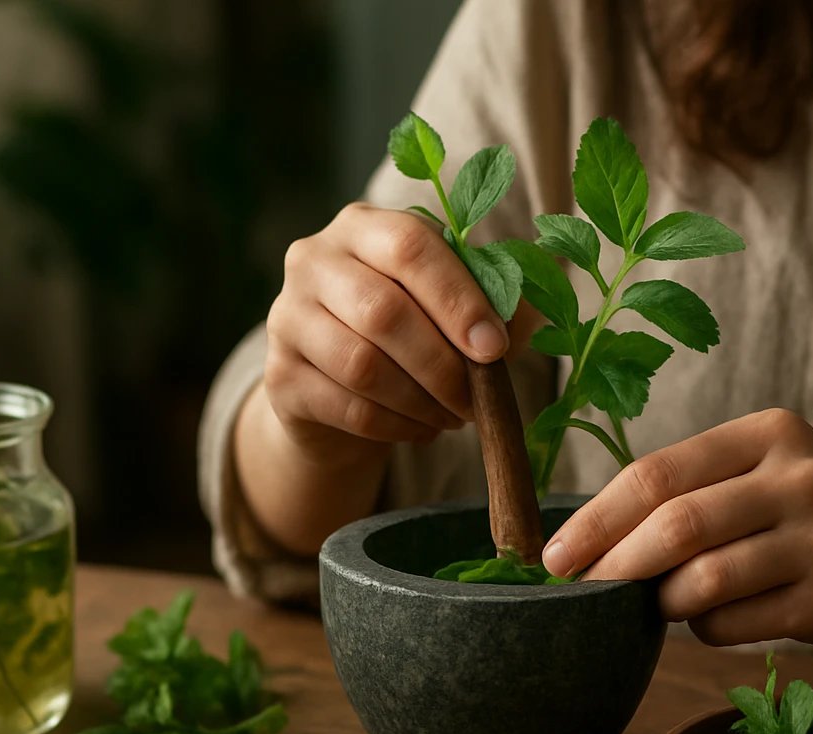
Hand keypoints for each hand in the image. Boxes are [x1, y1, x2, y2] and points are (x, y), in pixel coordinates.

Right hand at [263, 201, 511, 462]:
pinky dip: (396, 426)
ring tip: (454, 417)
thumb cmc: (415, 334)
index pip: (410, 246)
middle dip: (443, 365)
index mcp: (364, 226)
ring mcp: (287, 317)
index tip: (494, 349)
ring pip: (363, 366)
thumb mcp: (457, 307)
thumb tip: (532, 299)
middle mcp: (313, 260)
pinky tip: (420, 428)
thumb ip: (498, 296)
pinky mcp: (280, 376)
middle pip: (383, 311)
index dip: (458, 299)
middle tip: (477, 400)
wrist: (340, 392)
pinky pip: (348, 407)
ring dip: (423, 401)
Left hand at [540, 409, 812, 648]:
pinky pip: (733, 624)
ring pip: (703, 582)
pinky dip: (703, 627)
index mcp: (767, 433)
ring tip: (659, 602)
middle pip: (678, 526)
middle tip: (581, 590)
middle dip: (615, 564)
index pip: (659, 473)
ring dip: (663, 601)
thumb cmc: (806, 508)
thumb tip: (586, 543)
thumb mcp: (761, 468)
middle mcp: (799, 478)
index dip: (596, 517)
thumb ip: (689, 489)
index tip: (555, 554)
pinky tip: (710, 617)